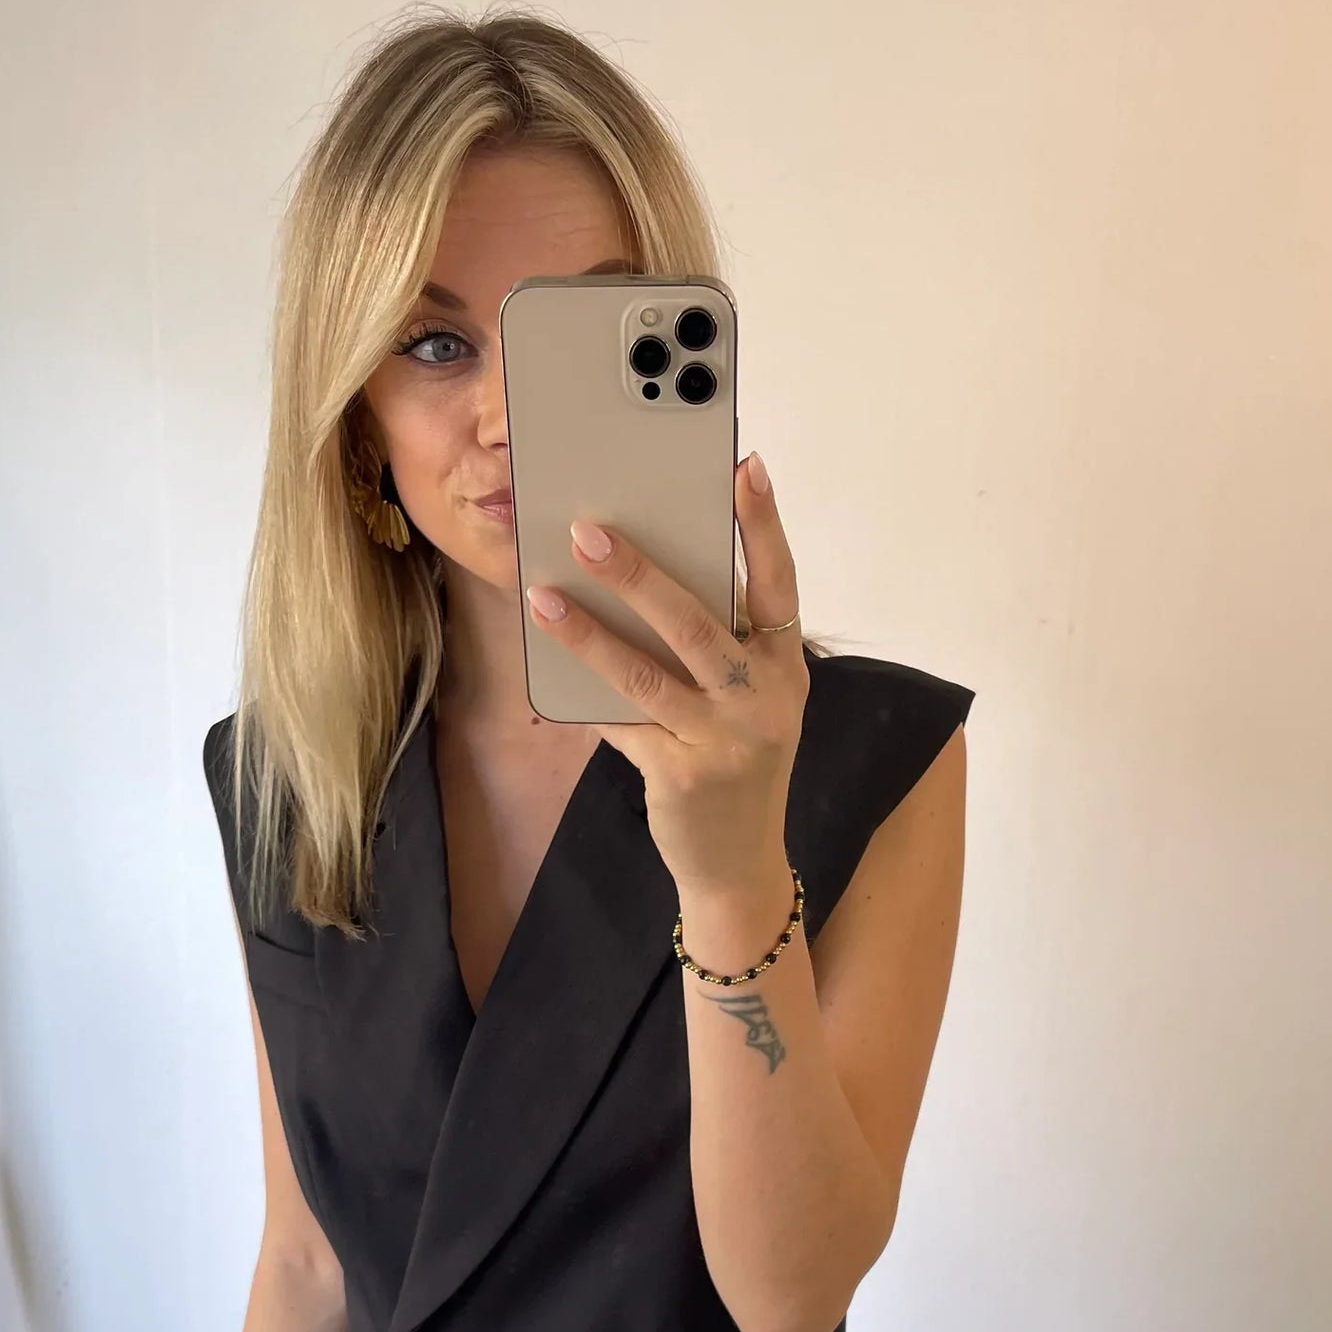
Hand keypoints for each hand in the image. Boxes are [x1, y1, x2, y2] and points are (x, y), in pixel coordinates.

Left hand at [522, 450, 808, 901]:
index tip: (743, 466)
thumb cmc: (736, 761)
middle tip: (588, 529)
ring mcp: (725, 741)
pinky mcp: (682, 776)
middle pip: (698, 621)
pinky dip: (582, 693)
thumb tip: (643, 577)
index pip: (780, 583)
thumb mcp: (749, 701)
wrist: (740, 864)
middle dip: (640, 572)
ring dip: (589, 630)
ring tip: (543, 594)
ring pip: (646, 672)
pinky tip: (547, 660)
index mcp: (787, 667)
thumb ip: (720, 646)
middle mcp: (765, 699)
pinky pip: (622, 722)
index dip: (763, 525)